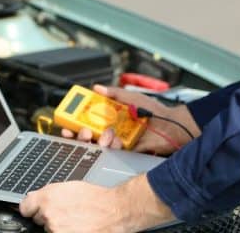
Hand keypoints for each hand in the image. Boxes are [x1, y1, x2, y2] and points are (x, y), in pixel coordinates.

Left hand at [19, 174, 174, 232]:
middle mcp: (48, 214)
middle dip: (47, 215)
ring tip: (73, 218)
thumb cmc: (94, 198)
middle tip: (63, 210)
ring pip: (48, 228)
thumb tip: (34, 197)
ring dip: (56, 225)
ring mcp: (55, 229)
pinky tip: (76, 226)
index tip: (34, 209)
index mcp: (46, 198)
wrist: (112, 211)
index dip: (31, 207)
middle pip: (37, 218)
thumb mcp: (68, 187)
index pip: (24, 207)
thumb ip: (47, 193)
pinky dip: (64, 231)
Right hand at [61, 85, 199, 154]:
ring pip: (97, 145)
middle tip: (83, 131)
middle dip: (80, 134)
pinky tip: (117, 140)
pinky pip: (112, 151)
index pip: (87, 119)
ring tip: (106, 134)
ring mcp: (117, 141)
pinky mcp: (126, 151)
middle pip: (87, 134)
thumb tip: (96, 87)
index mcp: (110, 116)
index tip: (66, 122)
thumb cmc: (155, 110)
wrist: (172, 126)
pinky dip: (112, 145)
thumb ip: (115, 93)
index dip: (74, 121)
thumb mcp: (132, 98)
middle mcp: (111, 129)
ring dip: (97, 140)